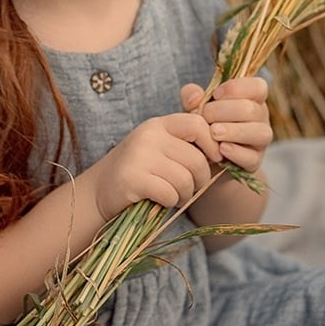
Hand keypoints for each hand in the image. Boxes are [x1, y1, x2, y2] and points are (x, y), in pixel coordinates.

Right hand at [87, 113, 219, 218]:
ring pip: (185, 179)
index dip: (212, 144)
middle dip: (200, 181)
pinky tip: (160, 200)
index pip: (197, 123)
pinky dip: (170, 202)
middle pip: (196, 159)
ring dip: (185, 195)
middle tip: (190, 189)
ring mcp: (138, 156)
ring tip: (175, 196)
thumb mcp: (161, 149)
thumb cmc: (140, 171)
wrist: (100, 190)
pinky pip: (169, 193)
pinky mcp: (131, 179)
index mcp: (159, 124)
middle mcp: (148, 135)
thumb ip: (187, 144)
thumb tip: (224, 152)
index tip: (213, 160)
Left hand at [181, 77, 271, 173]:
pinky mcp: (254, 162)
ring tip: (213, 132)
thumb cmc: (203, 125)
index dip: (237, 87)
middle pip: (252, 109)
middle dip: (225, 111)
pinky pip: (252, 157)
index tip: (216, 94)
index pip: (258, 87)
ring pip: (259, 133)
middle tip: (205, 116)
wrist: (203, 158)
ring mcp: (259, 141)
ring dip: (234, 131)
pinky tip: (220, 149)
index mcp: (251, 99)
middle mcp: (260, 118)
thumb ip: (192, 96)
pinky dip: (236, 152)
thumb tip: (195, 98)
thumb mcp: (195, 107)